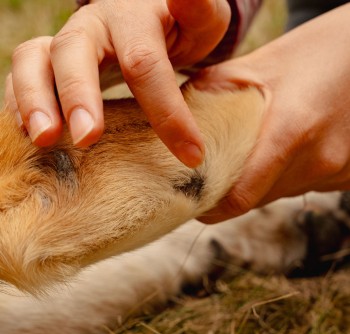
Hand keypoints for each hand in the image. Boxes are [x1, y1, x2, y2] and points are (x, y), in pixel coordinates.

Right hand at [5, 0, 230, 167]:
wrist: (152, 26)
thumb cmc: (180, 30)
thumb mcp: (201, 19)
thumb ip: (197, 10)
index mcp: (133, 17)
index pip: (144, 63)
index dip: (167, 112)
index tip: (191, 155)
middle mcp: (94, 26)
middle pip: (74, 52)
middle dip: (79, 96)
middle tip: (87, 138)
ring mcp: (68, 44)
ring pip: (34, 60)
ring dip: (35, 100)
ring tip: (44, 140)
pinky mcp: (53, 64)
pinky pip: (24, 76)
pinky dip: (21, 102)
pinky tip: (31, 134)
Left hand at [193, 4, 349, 221]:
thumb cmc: (309, 55)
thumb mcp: (256, 67)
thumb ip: (211, 96)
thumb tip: (176, 125)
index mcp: (292, 130)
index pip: (242, 196)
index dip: (213, 207)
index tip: (195, 204)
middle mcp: (319, 159)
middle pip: (258, 200)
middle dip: (231, 194)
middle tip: (211, 178)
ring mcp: (339, 170)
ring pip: (279, 196)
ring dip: (258, 184)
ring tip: (250, 156)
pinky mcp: (349, 174)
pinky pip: (301, 187)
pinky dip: (283, 177)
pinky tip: (283, 152)